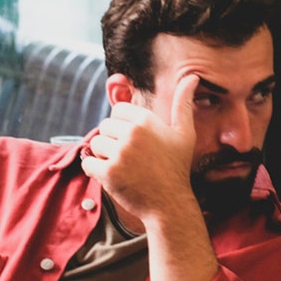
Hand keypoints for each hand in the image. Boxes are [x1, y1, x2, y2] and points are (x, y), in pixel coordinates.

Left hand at [82, 74, 199, 222]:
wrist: (170, 203)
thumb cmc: (176, 167)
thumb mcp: (185, 133)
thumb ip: (183, 104)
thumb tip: (193, 77)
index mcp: (147, 121)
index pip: (117, 111)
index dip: (124, 126)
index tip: (136, 142)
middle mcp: (132, 134)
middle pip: (104, 127)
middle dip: (113, 141)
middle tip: (132, 158)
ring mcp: (119, 154)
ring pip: (95, 144)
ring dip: (104, 156)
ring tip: (124, 167)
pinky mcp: (108, 173)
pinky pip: (88, 163)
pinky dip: (96, 171)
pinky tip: (115, 176)